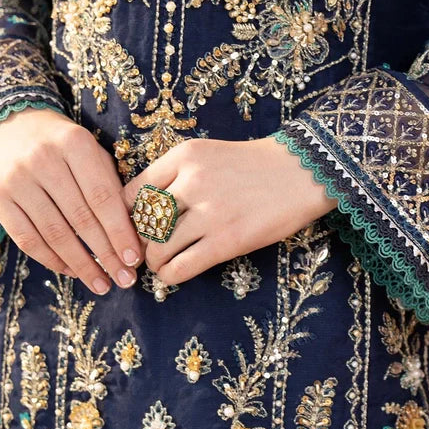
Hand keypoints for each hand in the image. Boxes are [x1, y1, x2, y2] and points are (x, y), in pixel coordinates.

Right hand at [0, 106, 143, 293]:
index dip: (119, 232)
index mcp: (75, 144)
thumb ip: (110, 185)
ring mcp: (15, 180)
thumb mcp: (92, 151)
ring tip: (101, 283)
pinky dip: (52, 260)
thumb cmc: (64, 144)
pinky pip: (27, 239)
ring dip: (81, 265)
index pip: (102, 197)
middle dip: (105, 254)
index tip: (134, 259)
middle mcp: (43, 160)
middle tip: (125, 279)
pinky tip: (72, 271)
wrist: (11, 124)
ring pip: (53, 234)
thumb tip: (131, 235)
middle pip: (80, 219)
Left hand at [120, 135, 338, 285]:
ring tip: (160, 264)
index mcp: (184, 156)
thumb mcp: (208, 153)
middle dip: (136, 243)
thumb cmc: (255, 165)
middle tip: (142, 252)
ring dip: (152, 263)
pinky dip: (169, 276)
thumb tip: (144, 211)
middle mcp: (191, 181)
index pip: (131, 192)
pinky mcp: (227, 240)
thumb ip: (176, 174)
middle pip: (140, 223)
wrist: (304, 171)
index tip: (131, 228)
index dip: (124, 217)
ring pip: (156, 248)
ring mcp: (209, 212)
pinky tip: (173, 274)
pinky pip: (181, 267)